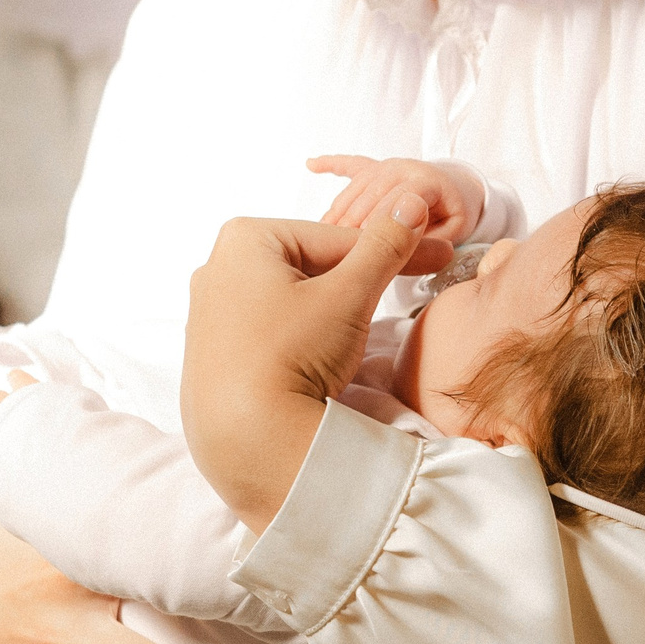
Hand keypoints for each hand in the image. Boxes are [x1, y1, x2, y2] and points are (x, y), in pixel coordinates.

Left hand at [183, 200, 437, 530]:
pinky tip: (317, 358)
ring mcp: (208, 311)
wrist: (247, 438)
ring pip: (292, 297)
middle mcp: (217, 267)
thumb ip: (384, 246)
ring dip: (330, 309)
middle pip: (312, 264)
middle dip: (358, 279)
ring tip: (355, 336)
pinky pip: (269, 328)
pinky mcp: (211, 351)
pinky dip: (300, 335)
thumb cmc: (292, 357)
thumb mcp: (350, 295)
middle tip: (399, 294)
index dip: (395, 248)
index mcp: (246, 238)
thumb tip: (409, 204)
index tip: (435, 257)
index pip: (339, 237)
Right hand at [310, 155, 483, 244]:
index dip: (381, 220)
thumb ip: (433, 239)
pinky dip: (331, 164)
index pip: (398, 198)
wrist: (457, 189)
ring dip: (337, 212)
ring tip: (322, 236)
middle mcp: (403, 168)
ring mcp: (386, 166)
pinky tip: (311, 164)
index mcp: (426, 181)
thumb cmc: (454, 214)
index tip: (363, 242)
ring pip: (355, 188)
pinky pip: (350, 164)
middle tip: (337, 248)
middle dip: (353, 221)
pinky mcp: (374, 168)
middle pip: (371, 194)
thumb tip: (408, 248)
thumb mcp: (454, 232)